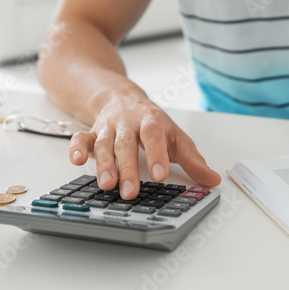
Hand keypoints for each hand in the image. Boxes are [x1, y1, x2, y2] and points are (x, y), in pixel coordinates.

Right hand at [68, 95, 220, 199]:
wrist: (121, 97)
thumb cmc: (152, 122)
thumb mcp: (176, 137)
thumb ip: (192, 159)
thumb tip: (213, 180)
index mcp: (152, 122)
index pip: (154, 136)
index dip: (157, 154)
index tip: (160, 175)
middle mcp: (128, 123)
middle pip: (126, 143)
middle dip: (127, 168)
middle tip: (130, 192)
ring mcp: (108, 127)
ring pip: (103, 144)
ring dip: (103, 164)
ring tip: (107, 185)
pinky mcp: (92, 132)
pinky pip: (80, 138)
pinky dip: (75, 148)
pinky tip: (75, 160)